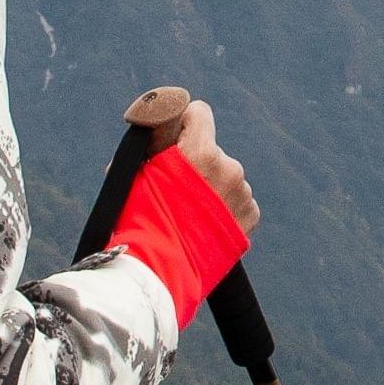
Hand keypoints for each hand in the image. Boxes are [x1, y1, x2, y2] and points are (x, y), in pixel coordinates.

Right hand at [129, 83, 258, 233]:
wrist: (159, 272)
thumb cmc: (139, 223)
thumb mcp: (133, 176)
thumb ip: (149, 150)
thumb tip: (152, 135)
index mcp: (200, 152)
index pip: (199, 112)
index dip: (184, 122)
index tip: (176, 134)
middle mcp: (228, 167)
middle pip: (212, 151)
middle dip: (196, 165)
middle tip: (176, 190)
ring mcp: (242, 192)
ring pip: (226, 178)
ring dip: (212, 189)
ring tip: (189, 215)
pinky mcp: (250, 214)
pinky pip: (238, 201)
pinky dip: (224, 209)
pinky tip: (204, 225)